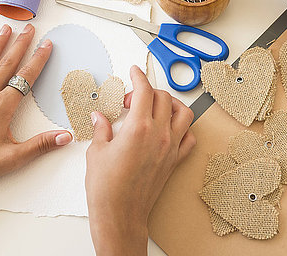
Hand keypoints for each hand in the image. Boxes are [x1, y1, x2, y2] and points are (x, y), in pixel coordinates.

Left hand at [0, 24, 71, 254]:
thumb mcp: (13, 158)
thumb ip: (41, 145)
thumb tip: (65, 137)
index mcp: (2, 107)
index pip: (26, 77)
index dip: (38, 60)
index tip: (46, 46)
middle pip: (7, 64)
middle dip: (20, 44)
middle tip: (29, 29)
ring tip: (5, 30)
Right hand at [85, 66, 195, 255]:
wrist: (120, 214)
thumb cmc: (107, 188)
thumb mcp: (96, 152)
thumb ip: (101, 129)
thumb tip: (99, 118)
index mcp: (139, 128)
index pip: (144, 91)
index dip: (139, 77)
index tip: (134, 72)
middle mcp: (159, 135)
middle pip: (163, 98)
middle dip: (148, 91)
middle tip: (131, 99)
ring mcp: (170, 148)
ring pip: (184, 114)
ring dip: (171, 104)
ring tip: (156, 107)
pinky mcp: (174, 161)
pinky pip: (189, 138)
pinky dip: (183, 128)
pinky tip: (170, 129)